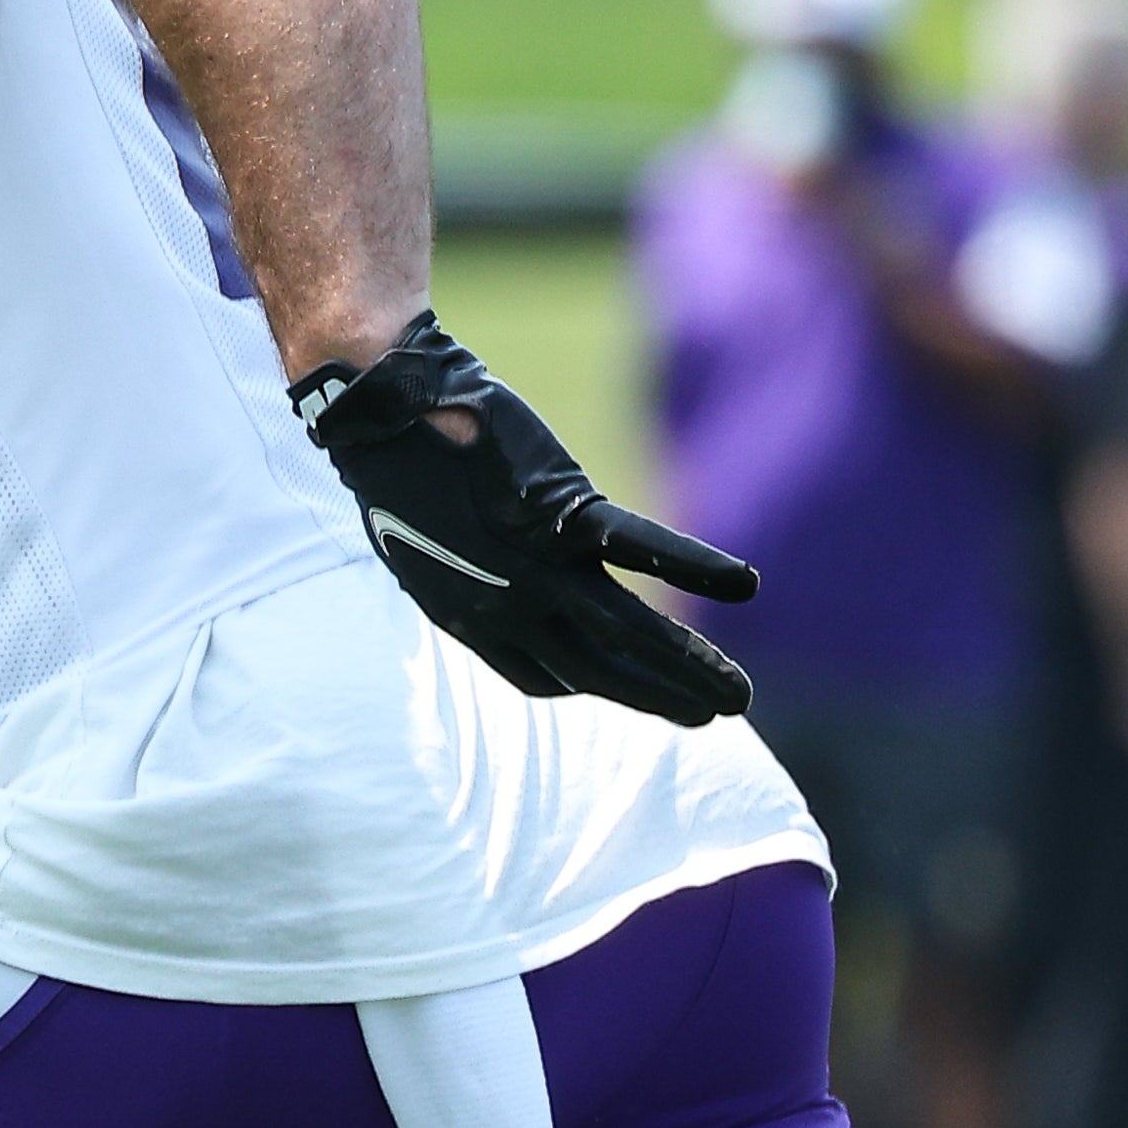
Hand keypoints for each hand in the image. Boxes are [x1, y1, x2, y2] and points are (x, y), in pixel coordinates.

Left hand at [291, 312, 757, 726]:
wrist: (383, 412)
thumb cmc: (396, 466)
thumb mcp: (418, 543)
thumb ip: (461, 573)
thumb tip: (481, 578)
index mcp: (470, 617)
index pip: (544, 677)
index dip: (589, 685)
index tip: (623, 687)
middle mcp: (506, 606)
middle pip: (597, 672)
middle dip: (657, 697)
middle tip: (711, 716)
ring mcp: (536, 564)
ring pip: (628, 632)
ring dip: (688, 666)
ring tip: (737, 697)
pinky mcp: (561, 510)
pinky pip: (640, 547)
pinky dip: (694, 564)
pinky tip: (745, 584)